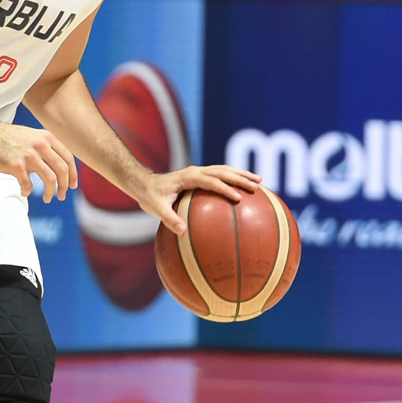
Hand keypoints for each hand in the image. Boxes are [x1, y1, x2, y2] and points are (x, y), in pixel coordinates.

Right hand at [0, 121, 77, 202]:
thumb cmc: (5, 137)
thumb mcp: (31, 135)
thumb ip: (45, 147)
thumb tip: (57, 165)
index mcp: (46, 138)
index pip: (68, 158)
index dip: (73, 174)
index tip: (72, 185)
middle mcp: (40, 145)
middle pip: (62, 170)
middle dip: (65, 186)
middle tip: (62, 196)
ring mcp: (29, 156)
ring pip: (50, 179)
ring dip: (51, 192)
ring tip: (48, 198)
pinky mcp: (16, 166)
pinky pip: (28, 184)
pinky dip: (27, 191)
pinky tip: (24, 192)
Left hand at [139, 164, 261, 233]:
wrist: (142, 182)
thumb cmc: (149, 196)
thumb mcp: (156, 208)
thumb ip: (169, 219)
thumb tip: (183, 233)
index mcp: (188, 177)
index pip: (211, 181)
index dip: (226, 189)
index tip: (239, 198)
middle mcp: (195, 171)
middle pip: (223, 171)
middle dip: (240, 178)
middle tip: (257, 187)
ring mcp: (198, 171)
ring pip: (224, 170)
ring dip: (241, 174)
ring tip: (259, 182)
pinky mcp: (199, 175)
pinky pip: (220, 175)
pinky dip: (234, 178)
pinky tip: (244, 188)